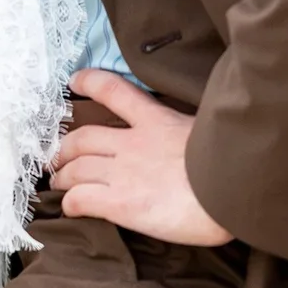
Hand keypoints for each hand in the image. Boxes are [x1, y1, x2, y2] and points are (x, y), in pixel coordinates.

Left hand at [50, 70, 233, 245]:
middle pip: (83, 137)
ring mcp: (124, 172)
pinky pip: (82, 199)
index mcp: (156, 119)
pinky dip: (71, 202)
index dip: (91, 82)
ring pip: (76, 168)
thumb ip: (188, 132)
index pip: (115, 91)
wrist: (231, 189)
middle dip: (64, 147)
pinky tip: (70, 208)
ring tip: (58, 183)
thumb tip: (191, 139)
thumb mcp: (209, 131)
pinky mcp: (121, 202)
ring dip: (62, 176)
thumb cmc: (231, 162)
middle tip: (56, 157)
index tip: (75, 80)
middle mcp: (133, 143)